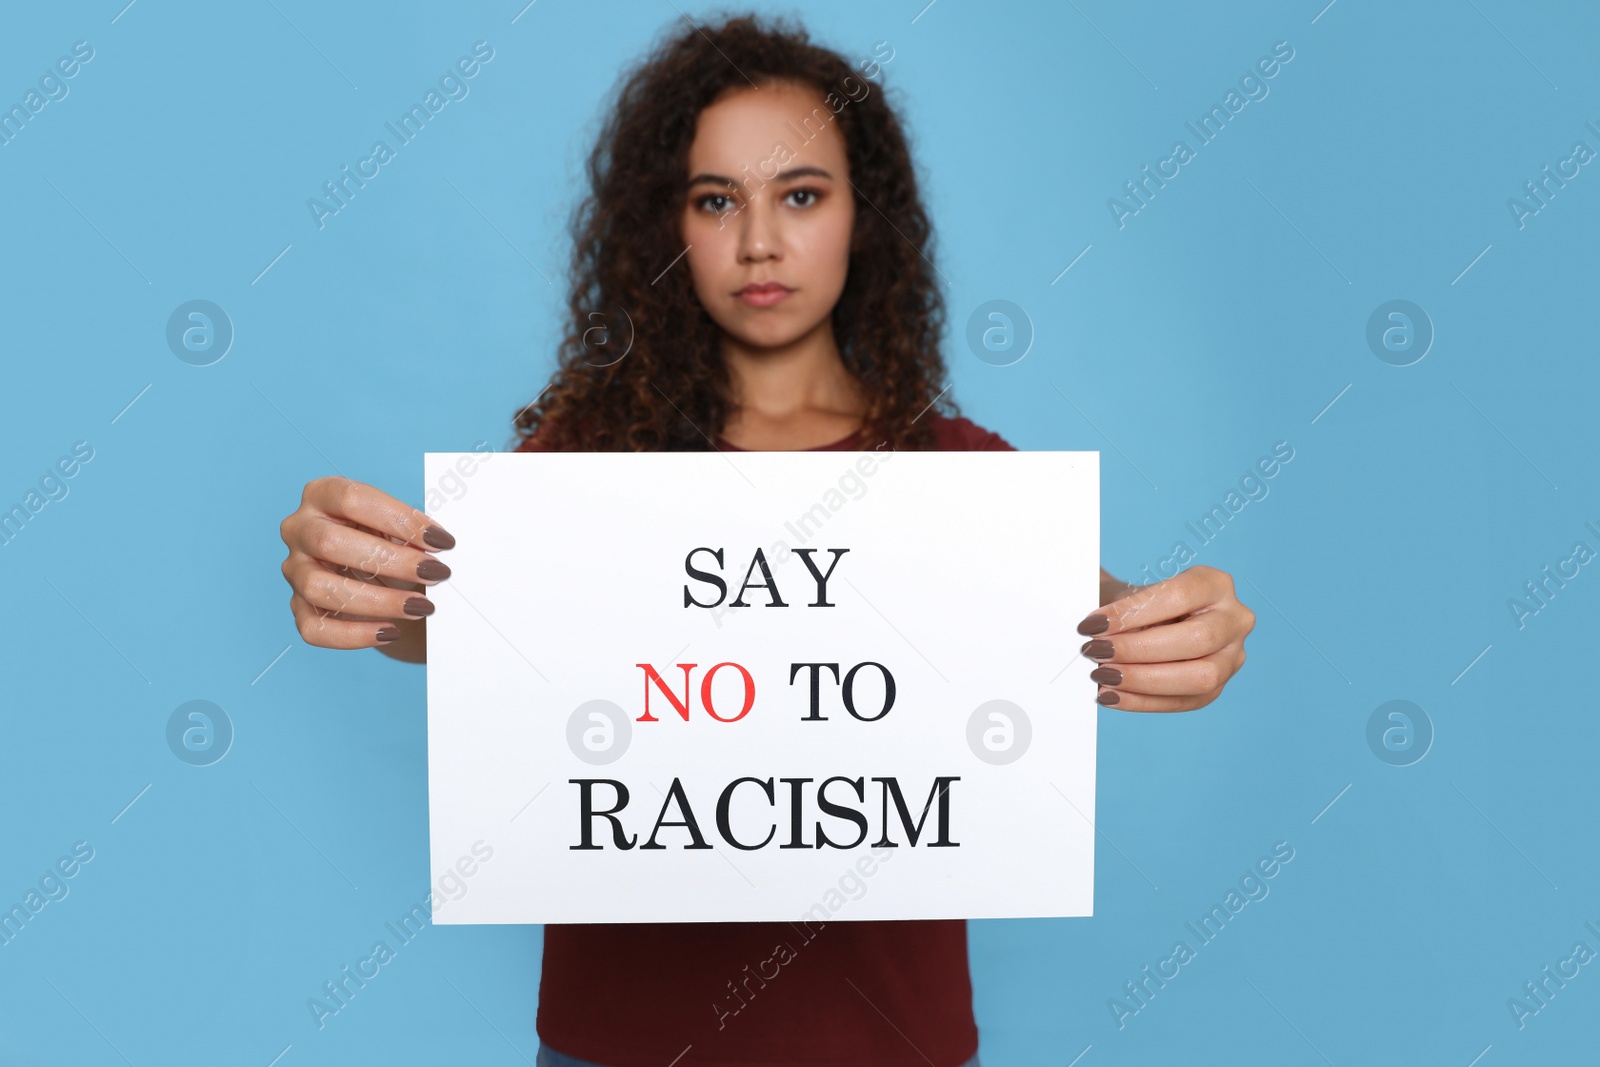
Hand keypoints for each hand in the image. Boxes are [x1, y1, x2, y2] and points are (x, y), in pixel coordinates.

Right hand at [279, 476, 456, 649]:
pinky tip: (391, 631)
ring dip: (378, 601)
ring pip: (320, 588)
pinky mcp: (298, 608)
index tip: (441, 540)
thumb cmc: (389, 541)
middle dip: (391, 561)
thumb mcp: (399, 527)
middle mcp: (299, 530)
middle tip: (435, 572)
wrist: (380, 578)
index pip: (352, 499)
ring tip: (421, 606)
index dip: (399, 520)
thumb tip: (438, 545)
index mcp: (322, 495)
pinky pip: (316, 628)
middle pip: (330, 542)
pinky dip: (356, 635)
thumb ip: (413, 531)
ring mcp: (294, 571)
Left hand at [1074, 565, 1253, 711]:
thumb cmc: (1135, 605)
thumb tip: (1092, 630)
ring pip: (1200, 677)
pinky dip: (1142, 701)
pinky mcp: (1216, 688)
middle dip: (1140, 649)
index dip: (1134, 611)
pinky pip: (1185, 702)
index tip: (1093, 624)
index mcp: (1215, 584)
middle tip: (1095, 651)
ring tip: (1102, 675)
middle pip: (1198, 639)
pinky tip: (1111, 695)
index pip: (1180, 595)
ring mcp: (1232, 657)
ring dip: (1144, 680)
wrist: (1144, 623)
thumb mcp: (1127, 594)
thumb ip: (1115, 608)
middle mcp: (1235, 619)